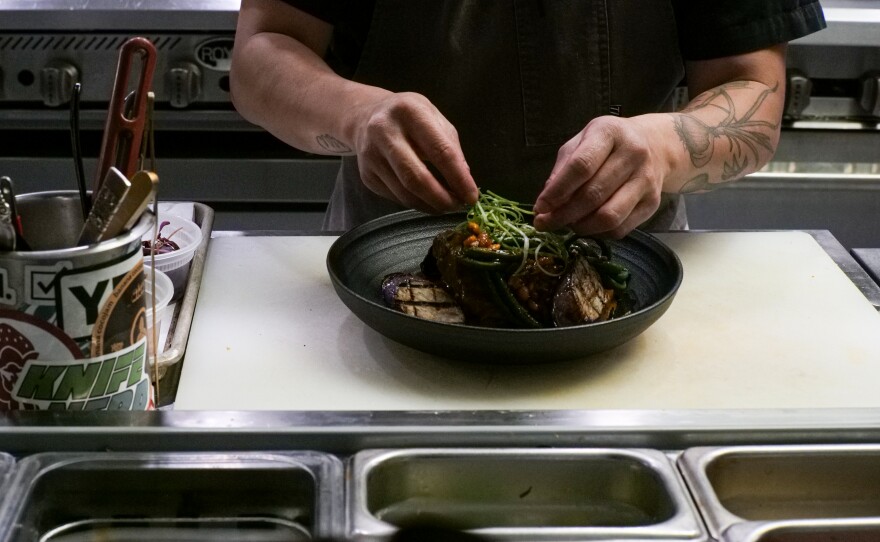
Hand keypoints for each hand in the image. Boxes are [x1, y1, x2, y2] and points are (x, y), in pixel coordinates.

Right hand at [350, 91, 478, 212]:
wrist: (365, 116)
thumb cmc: (409, 117)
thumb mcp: (434, 119)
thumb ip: (451, 147)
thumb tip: (464, 182)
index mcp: (409, 112)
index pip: (440, 151)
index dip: (458, 178)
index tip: (471, 196)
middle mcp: (384, 132)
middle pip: (416, 178)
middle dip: (441, 198)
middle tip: (458, 206)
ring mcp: (371, 156)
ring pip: (405, 193)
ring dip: (430, 205)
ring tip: (446, 205)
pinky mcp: (366, 175)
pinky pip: (395, 197)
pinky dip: (416, 203)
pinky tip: (427, 200)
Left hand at [533, 115, 667, 237]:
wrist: (656, 145)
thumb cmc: (609, 144)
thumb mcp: (582, 142)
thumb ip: (563, 168)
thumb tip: (547, 201)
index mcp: (610, 132)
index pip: (581, 165)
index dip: (558, 190)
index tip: (540, 207)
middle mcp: (633, 154)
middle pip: (593, 194)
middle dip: (563, 214)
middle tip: (545, 223)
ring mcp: (646, 180)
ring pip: (609, 216)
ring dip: (581, 227)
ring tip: (566, 224)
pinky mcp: (653, 203)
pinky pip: (621, 228)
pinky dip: (598, 233)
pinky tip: (587, 226)